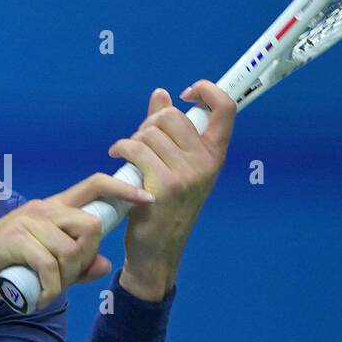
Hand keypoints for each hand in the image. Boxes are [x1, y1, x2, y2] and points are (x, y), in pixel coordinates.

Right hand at [0, 173, 156, 313]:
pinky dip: (48, 289)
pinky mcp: (16, 239)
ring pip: (71, 249)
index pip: (94, 186)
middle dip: (86, 259)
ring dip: (64, 280)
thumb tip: (107, 266)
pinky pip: (50, 265)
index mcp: (54, 210)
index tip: (146, 200)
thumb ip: (77, 268)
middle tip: (66, 278)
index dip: (122, 190)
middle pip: (92, 224)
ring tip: (46, 289)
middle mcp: (44, 209)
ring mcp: (29, 222)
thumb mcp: (46, 269)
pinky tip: (38, 298)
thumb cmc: (4, 268)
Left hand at [107, 80, 236, 299]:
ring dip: (132, 140)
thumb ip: (169, 130)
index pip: (225, 109)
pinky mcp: (163, 185)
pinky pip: (135, 148)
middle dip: (149, 123)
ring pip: (149, 132)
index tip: (187, 92)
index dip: (207, 90)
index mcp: (215, 155)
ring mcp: (186, 175)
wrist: (158, 250)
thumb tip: (161, 94)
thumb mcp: (176, 167)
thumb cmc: (165, 207)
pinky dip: (121, 148)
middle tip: (141, 141)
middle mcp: (206, 163)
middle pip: (172, 116)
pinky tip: (117, 157)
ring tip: (129, 156)